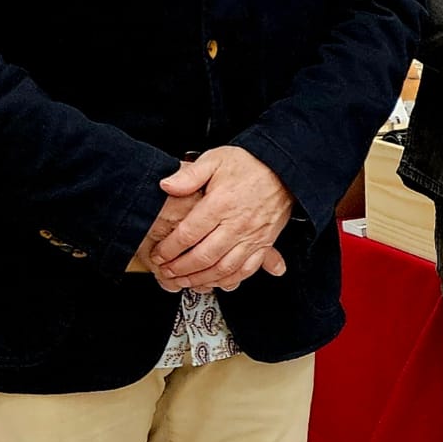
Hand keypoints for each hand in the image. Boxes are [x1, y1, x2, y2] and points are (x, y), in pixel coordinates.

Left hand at [142, 147, 292, 291]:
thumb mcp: (216, 159)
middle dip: (180, 269)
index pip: (189, 233)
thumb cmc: (250, 164)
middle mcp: (237, 224)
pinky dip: (229, 281)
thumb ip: (190, 174)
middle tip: (166, 271)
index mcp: (221, 203)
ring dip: (201, 279)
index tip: (159, 253)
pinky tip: (215, 282)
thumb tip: (167, 185)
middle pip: (204, 256)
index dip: (170, 248)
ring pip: (223, 268)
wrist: (283, 169)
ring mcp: (252, 237)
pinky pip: (246, 270)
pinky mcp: (264, 244)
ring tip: (184, 281)